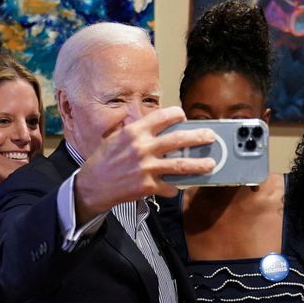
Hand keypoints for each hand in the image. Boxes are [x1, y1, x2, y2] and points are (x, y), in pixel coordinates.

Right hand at [73, 107, 214, 222]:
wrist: (92, 186)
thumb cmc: (103, 161)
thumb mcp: (115, 137)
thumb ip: (135, 132)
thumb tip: (153, 126)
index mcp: (135, 132)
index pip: (163, 117)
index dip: (177, 115)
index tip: (184, 117)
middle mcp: (143, 148)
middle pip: (179, 139)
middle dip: (198, 137)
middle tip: (210, 137)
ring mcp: (146, 168)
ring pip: (181, 165)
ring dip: (199, 165)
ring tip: (211, 164)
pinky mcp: (147, 186)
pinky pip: (169, 186)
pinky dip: (175, 187)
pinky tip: (177, 187)